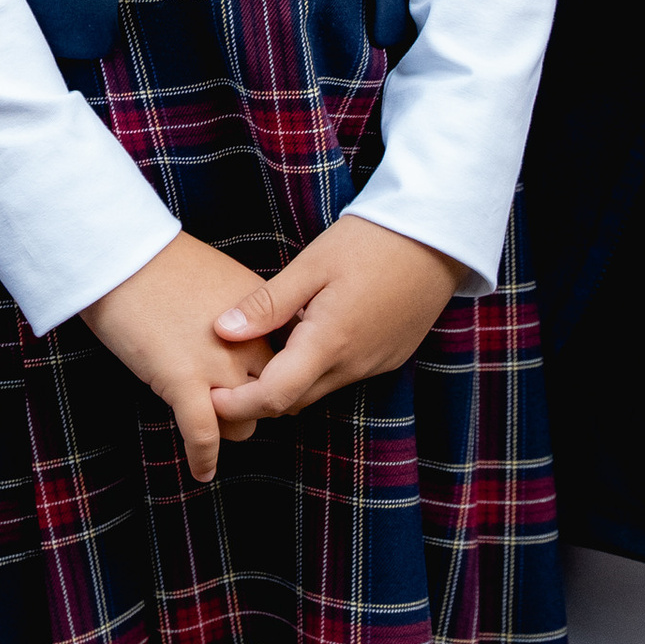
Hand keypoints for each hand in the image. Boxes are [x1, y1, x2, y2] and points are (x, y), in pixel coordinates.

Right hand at [81, 232, 273, 482]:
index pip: (287, 364)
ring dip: (228, 426)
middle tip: (228, 402)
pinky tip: (201, 472)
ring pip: (244, 423)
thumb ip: (243, 313)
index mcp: (261, 313)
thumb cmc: (158, 261)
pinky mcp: (184, 382)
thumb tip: (243, 340)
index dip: (271, 379)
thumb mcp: (220, 279)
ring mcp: (218, 366)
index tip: (254, 385)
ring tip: (207, 423)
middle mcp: (249, 343)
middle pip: (271, 398)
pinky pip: (204, 436)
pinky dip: (203, 458)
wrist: (118, 253)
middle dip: (252, 404)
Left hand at [207, 215, 466, 423]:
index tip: (209, 396)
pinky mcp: (387, 357)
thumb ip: (267, 305)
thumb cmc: (368, 243)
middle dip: (257, 399)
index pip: (276, 396)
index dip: (239, 404)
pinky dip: (313, 368)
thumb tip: (221, 332)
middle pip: (295, 400)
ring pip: (318, 389)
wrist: (435, 239)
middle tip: (221, 377)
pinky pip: (341, 375)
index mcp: (331, 342)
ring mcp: (375, 365)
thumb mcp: (310, 265)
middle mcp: (355, 365)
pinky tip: (297, 338)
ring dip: (286, 382)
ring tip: (253, 353)